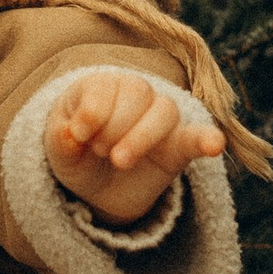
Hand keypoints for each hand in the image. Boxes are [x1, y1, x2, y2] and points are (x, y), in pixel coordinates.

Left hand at [45, 72, 224, 227]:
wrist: (97, 188)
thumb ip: (60, 142)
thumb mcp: (58, 151)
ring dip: (141, 136)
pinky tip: (214, 145)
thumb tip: (71, 135)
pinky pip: (198, 136)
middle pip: (137, 91)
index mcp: (102, 86)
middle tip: (99, 151)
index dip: (93, 110)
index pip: (106, 85)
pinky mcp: (178, 146)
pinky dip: (206, 139)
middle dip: (115, 125)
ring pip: (165, 109)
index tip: (79, 135)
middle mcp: (134, 95)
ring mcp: (159, 119)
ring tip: (119, 161)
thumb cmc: (76, 156)